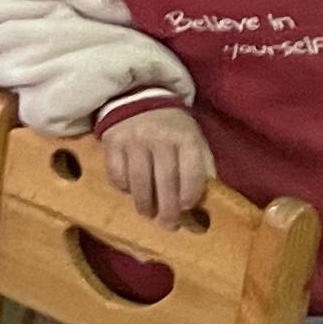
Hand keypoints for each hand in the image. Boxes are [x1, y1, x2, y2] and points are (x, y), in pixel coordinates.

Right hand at [102, 105, 214, 229]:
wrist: (138, 98)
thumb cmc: (171, 126)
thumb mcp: (194, 137)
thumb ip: (202, 163)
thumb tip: (209, 193)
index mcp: (186, 138)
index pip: (191, 171)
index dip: (190, 193)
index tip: (187, 209)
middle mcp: (160, 138)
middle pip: (164, 180)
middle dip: (167, 207)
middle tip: (168, 225)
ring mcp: (134, 140)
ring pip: (138, 179)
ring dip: (143, 202)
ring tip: (147, 214)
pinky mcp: (113, 142)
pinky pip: (116, 171)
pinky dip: (122, 185)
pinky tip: (129, 191)